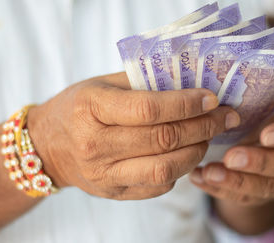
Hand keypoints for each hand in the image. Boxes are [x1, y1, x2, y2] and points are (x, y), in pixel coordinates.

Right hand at [27, 73, 239, 199]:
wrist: (48, 146)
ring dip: (196, 151)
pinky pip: (158, 185)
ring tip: (209, 135)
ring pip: (165, 168)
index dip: (186, 103)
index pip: (149, 109)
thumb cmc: (78, 107)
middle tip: (225, 116)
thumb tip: (190, 80)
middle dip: (203, 126)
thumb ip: (142, 81)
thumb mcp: (102, 83)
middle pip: (163, 139)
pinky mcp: (113, 192)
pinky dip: (180, 169)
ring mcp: (104, 174)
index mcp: (91, 108)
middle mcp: (95, 145)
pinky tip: (187, 153)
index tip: (211, 98)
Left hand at [189, 99, 273, 205]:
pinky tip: (199, 178)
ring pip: (269, 186)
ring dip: (237, 182)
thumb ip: (248, 98)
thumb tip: (213, 95)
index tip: (266, 136)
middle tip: (231, 158)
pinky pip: (246, 198)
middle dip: (259, 163)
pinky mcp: (266, 193)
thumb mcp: (259, 98)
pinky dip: (220, 189)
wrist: (255, 132)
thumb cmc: (258, 107)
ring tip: (209, 173)